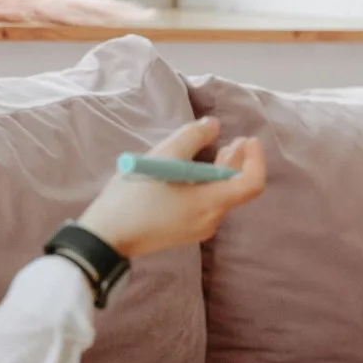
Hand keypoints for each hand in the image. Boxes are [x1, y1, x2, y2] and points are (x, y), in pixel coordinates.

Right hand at [75, 117, 266, 259]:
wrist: (106, 236)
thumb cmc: (133, 196)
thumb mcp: (162, 157)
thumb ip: (192, 137)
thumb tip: (213, 126)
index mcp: (210, 204)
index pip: (252, 184)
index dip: (256, 159)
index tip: (248, 139)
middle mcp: (210, 220)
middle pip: (236, 189)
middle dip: (238, 162)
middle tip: (237, 140)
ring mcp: (198, 228)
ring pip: (221, 196)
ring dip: (222, 172)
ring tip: (219, 150)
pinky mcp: (184, 231)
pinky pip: (206, 205)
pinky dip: (208, 185)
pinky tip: (194, 171)